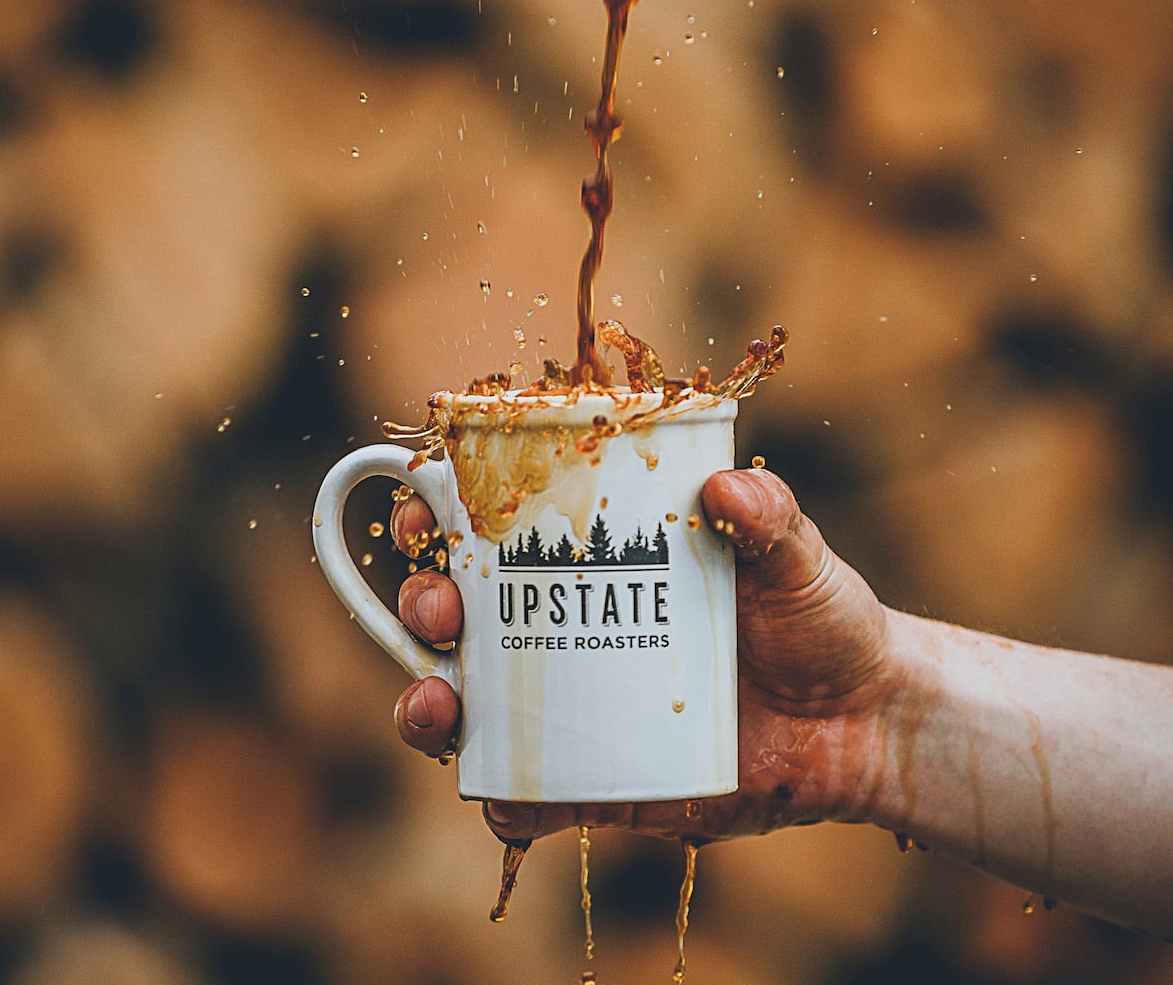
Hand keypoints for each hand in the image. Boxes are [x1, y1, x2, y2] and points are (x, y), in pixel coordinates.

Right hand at [391, 469, 899, 841]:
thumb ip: (771, 518)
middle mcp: (572, 627)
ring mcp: (579, 706)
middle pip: (463, 612)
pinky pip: (529, 797)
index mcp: (600, 557)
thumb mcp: (795, 557)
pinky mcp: (601, 779)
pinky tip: (501, 793)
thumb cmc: (820, 620)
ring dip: (430, 701)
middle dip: (424, 603)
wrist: (862, 725)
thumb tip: (728, 488)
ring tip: (437, 702)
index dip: (443, 511)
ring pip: (473, 703)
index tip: (425, 504)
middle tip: (438, 604)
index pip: (500, 525)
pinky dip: (500, 798)